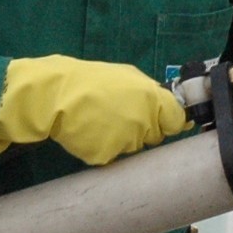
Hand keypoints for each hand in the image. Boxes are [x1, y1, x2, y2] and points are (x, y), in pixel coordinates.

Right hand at [0, 55, 188, 165]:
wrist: (55, 95)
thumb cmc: (90, 82)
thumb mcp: (126, 76)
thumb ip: (149, 93)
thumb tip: (167, 106)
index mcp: (151, 98)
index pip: (177, 119)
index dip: (170, 120)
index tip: (163, 120)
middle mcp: (143, 122)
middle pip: (154, 136)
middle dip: (144, 129)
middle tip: (120, 115)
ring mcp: (125, 141)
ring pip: (133, 147)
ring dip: (122, 138)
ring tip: (100, 120)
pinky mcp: (107, 156)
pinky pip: (112, 155)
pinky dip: (103, 147)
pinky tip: (90, 132)